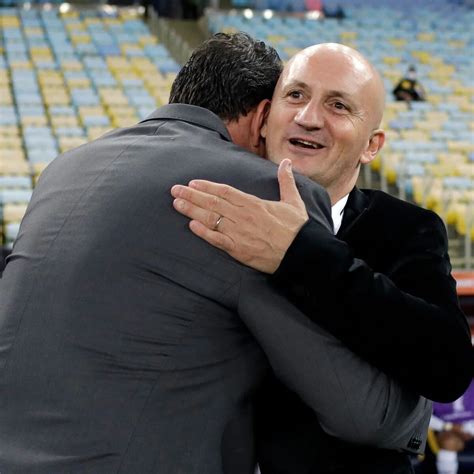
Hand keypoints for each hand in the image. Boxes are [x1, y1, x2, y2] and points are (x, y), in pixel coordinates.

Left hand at [170, 159, 308, 272]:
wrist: (302, 253)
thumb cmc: (298, 228)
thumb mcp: (293, 201)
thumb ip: (285, 181)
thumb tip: (286, 162)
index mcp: (254, 204)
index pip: (225, 191)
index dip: (207, 186)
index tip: (192, 183)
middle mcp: (243, 216)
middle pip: (212, 203)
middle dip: (192, 196)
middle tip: (174, 190)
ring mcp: (239, 233)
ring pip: (211, 219)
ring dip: (192, 211)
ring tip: (177, 204)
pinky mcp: (239, 249)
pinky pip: (217, 239)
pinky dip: (203, 232)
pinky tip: (191, 226)